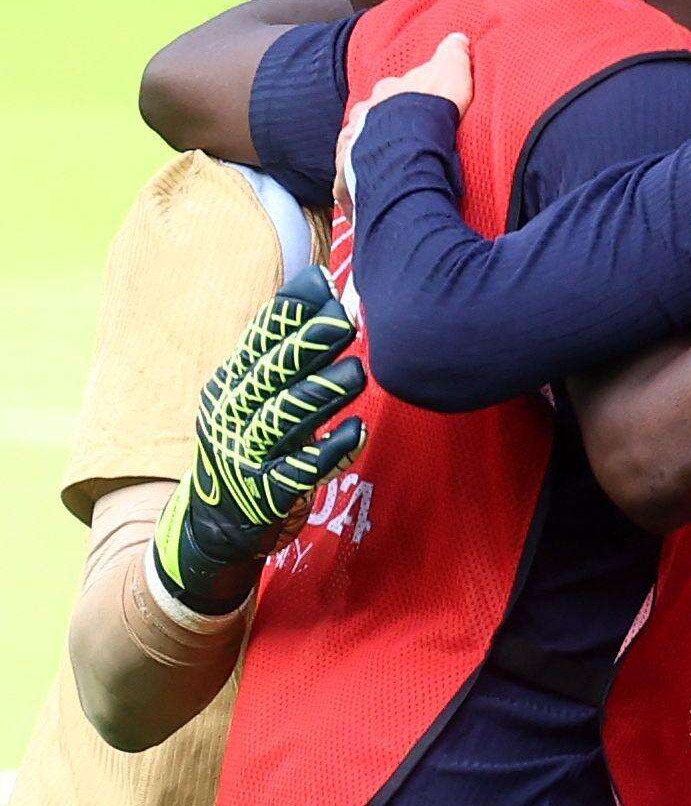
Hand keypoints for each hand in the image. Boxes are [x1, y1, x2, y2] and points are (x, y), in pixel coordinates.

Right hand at [153, 266, 366, 614]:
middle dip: (307, 345)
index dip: (288, 312)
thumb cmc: (252, 442)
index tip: (323, 284)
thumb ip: (283, 348)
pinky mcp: (266, 493)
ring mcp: (245, 454)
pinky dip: (330, 449)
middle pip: (270, 375)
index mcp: (229, 384)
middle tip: (346, 320)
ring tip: (358, 371)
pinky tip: (357, 431)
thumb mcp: (255, 395)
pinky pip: (300, 469)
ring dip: (322, 394)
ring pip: (284, 419)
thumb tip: (322, 283)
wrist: (216, 521)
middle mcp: (230, 415)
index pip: (257, 340)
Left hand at [336, 31, 472, 205]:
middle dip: (383, 123)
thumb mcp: (451, 72)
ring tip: (387, 164)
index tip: (417, 106)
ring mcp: (354, 141)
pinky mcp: (348, 172)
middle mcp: (365, 113)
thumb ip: (453, 54)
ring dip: (369, 150)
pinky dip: (357, 179)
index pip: (395, 90)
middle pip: (373, 115)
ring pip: (359, 142)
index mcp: (387, 91)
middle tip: (402, 136)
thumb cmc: (431, 109)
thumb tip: (457, 37)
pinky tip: (368, 187)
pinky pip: (350, 175)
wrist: (408, 146)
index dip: (407, 98)